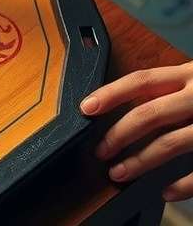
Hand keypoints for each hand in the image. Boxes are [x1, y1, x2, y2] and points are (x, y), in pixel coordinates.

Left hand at [80, 62, 192, 200]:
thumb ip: (175, 87)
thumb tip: (129, 103)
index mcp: (192, 74)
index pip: (142, 80)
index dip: (110, 93)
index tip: (86, 107)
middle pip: (149, 113)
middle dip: (118, 134)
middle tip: (100, 151)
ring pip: (170, 143)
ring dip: (140, 161)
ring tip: (119, 173)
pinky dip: (183, 184)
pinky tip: (166, 192)